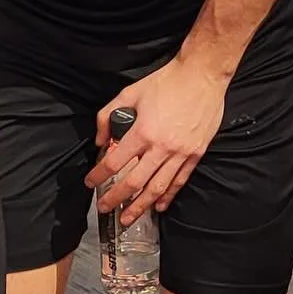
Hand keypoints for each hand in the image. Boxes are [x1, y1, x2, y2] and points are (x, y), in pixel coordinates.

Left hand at [85, 55, 230, 223]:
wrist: (202, 76)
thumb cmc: (166, 82)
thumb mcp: (130, 93)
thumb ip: (108, 115)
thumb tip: (101, 139)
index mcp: (142, 132)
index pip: (114, 162)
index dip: (99, 176)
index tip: (90, 183)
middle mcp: (161, 147)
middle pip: (134, 182)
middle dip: (116, 199)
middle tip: (105, 208)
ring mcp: (180, 153)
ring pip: (157, 188)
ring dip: (141, 206)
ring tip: (128, 217)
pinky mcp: (196, 153)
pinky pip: (179, 180)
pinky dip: (168, 196)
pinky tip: (159, 206)